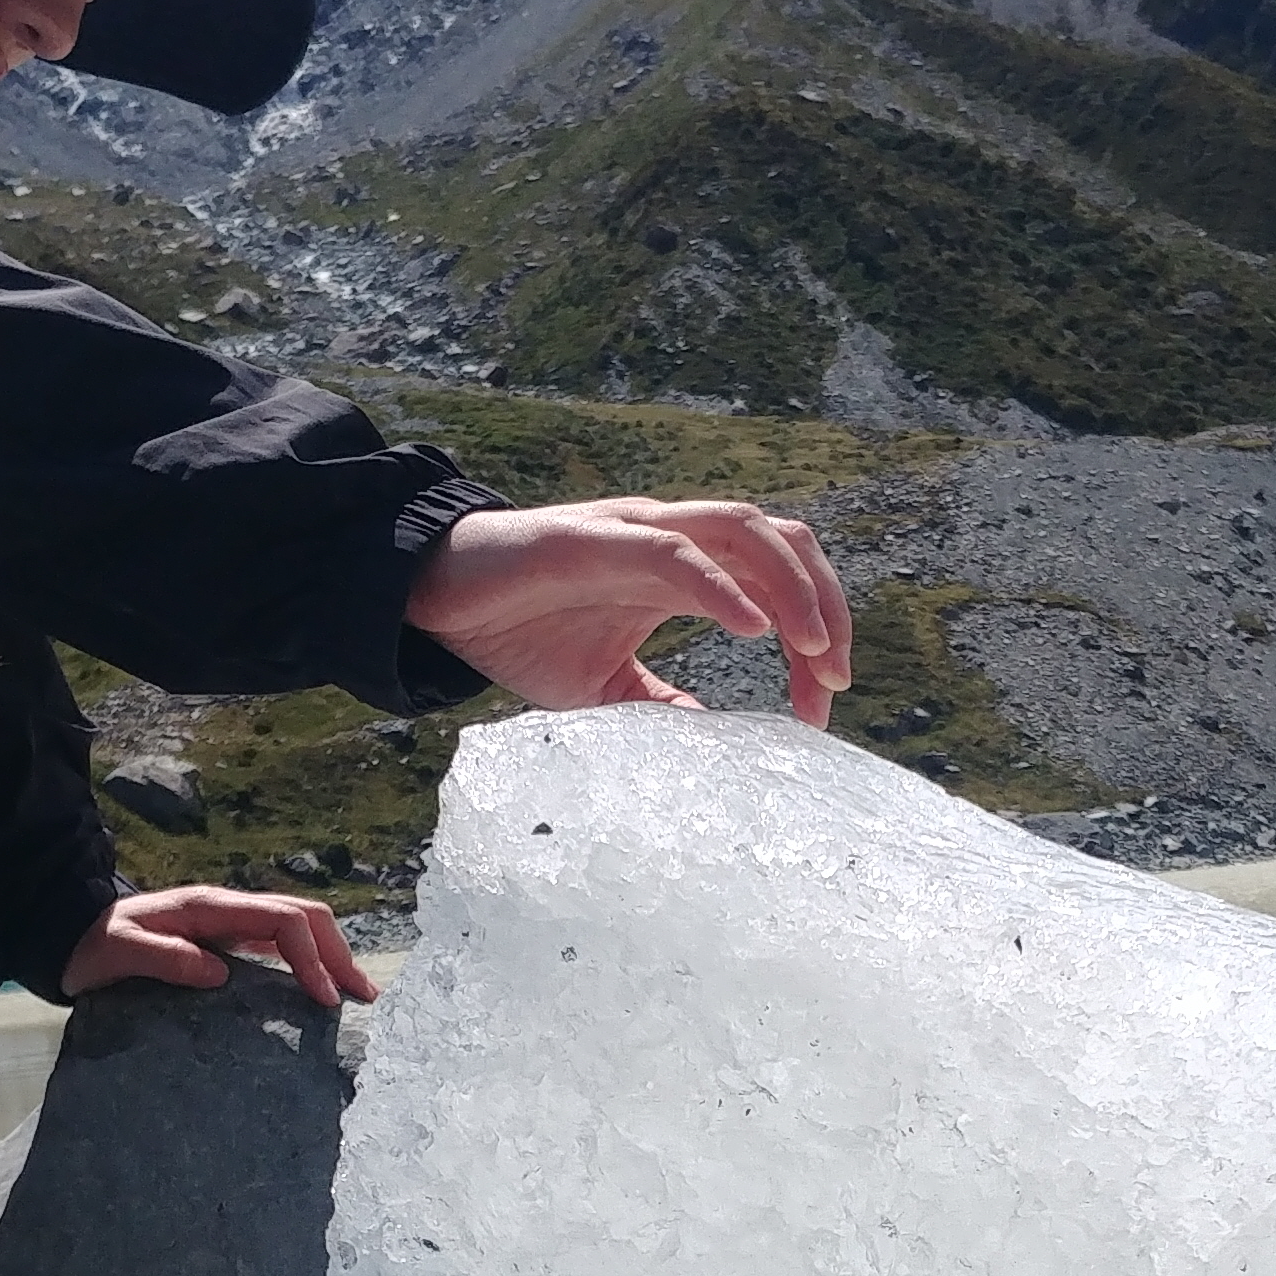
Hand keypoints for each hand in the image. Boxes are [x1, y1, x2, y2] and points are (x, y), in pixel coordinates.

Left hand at [61, 887, 378, 1011]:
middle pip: (306, 918)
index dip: (310, 957)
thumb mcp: (118, 952)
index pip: (283, 921)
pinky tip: (321, 994)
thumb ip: (164, 957)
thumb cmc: (92, 947)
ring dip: (332, 959)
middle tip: (362, 998)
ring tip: (356, 997)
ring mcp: (232, 926)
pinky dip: (311, 967)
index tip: (322, 1000)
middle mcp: (230, 911)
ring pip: (301, 930)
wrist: (71, 939)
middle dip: (338, 955)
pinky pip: (283, 949)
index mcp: (212, 907)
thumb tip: (220, 974)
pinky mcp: (230, 945)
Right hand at [406, 498, 853, 726]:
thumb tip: (712, 746)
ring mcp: (638, 532)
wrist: (439, 600)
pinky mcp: (597, 540)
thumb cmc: (521, 631)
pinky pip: (675, 551)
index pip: (781, 585)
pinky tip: (754, 627)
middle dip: (828, 608)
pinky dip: (723, 585)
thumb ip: (664, 707)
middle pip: (786, 545)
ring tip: (816, 651)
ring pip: (745, 530)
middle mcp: (674, 540)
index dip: (820, 638)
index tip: (824, 707)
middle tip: (836, 683)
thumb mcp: (609, 690)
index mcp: (686, 572)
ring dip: (793, 588)